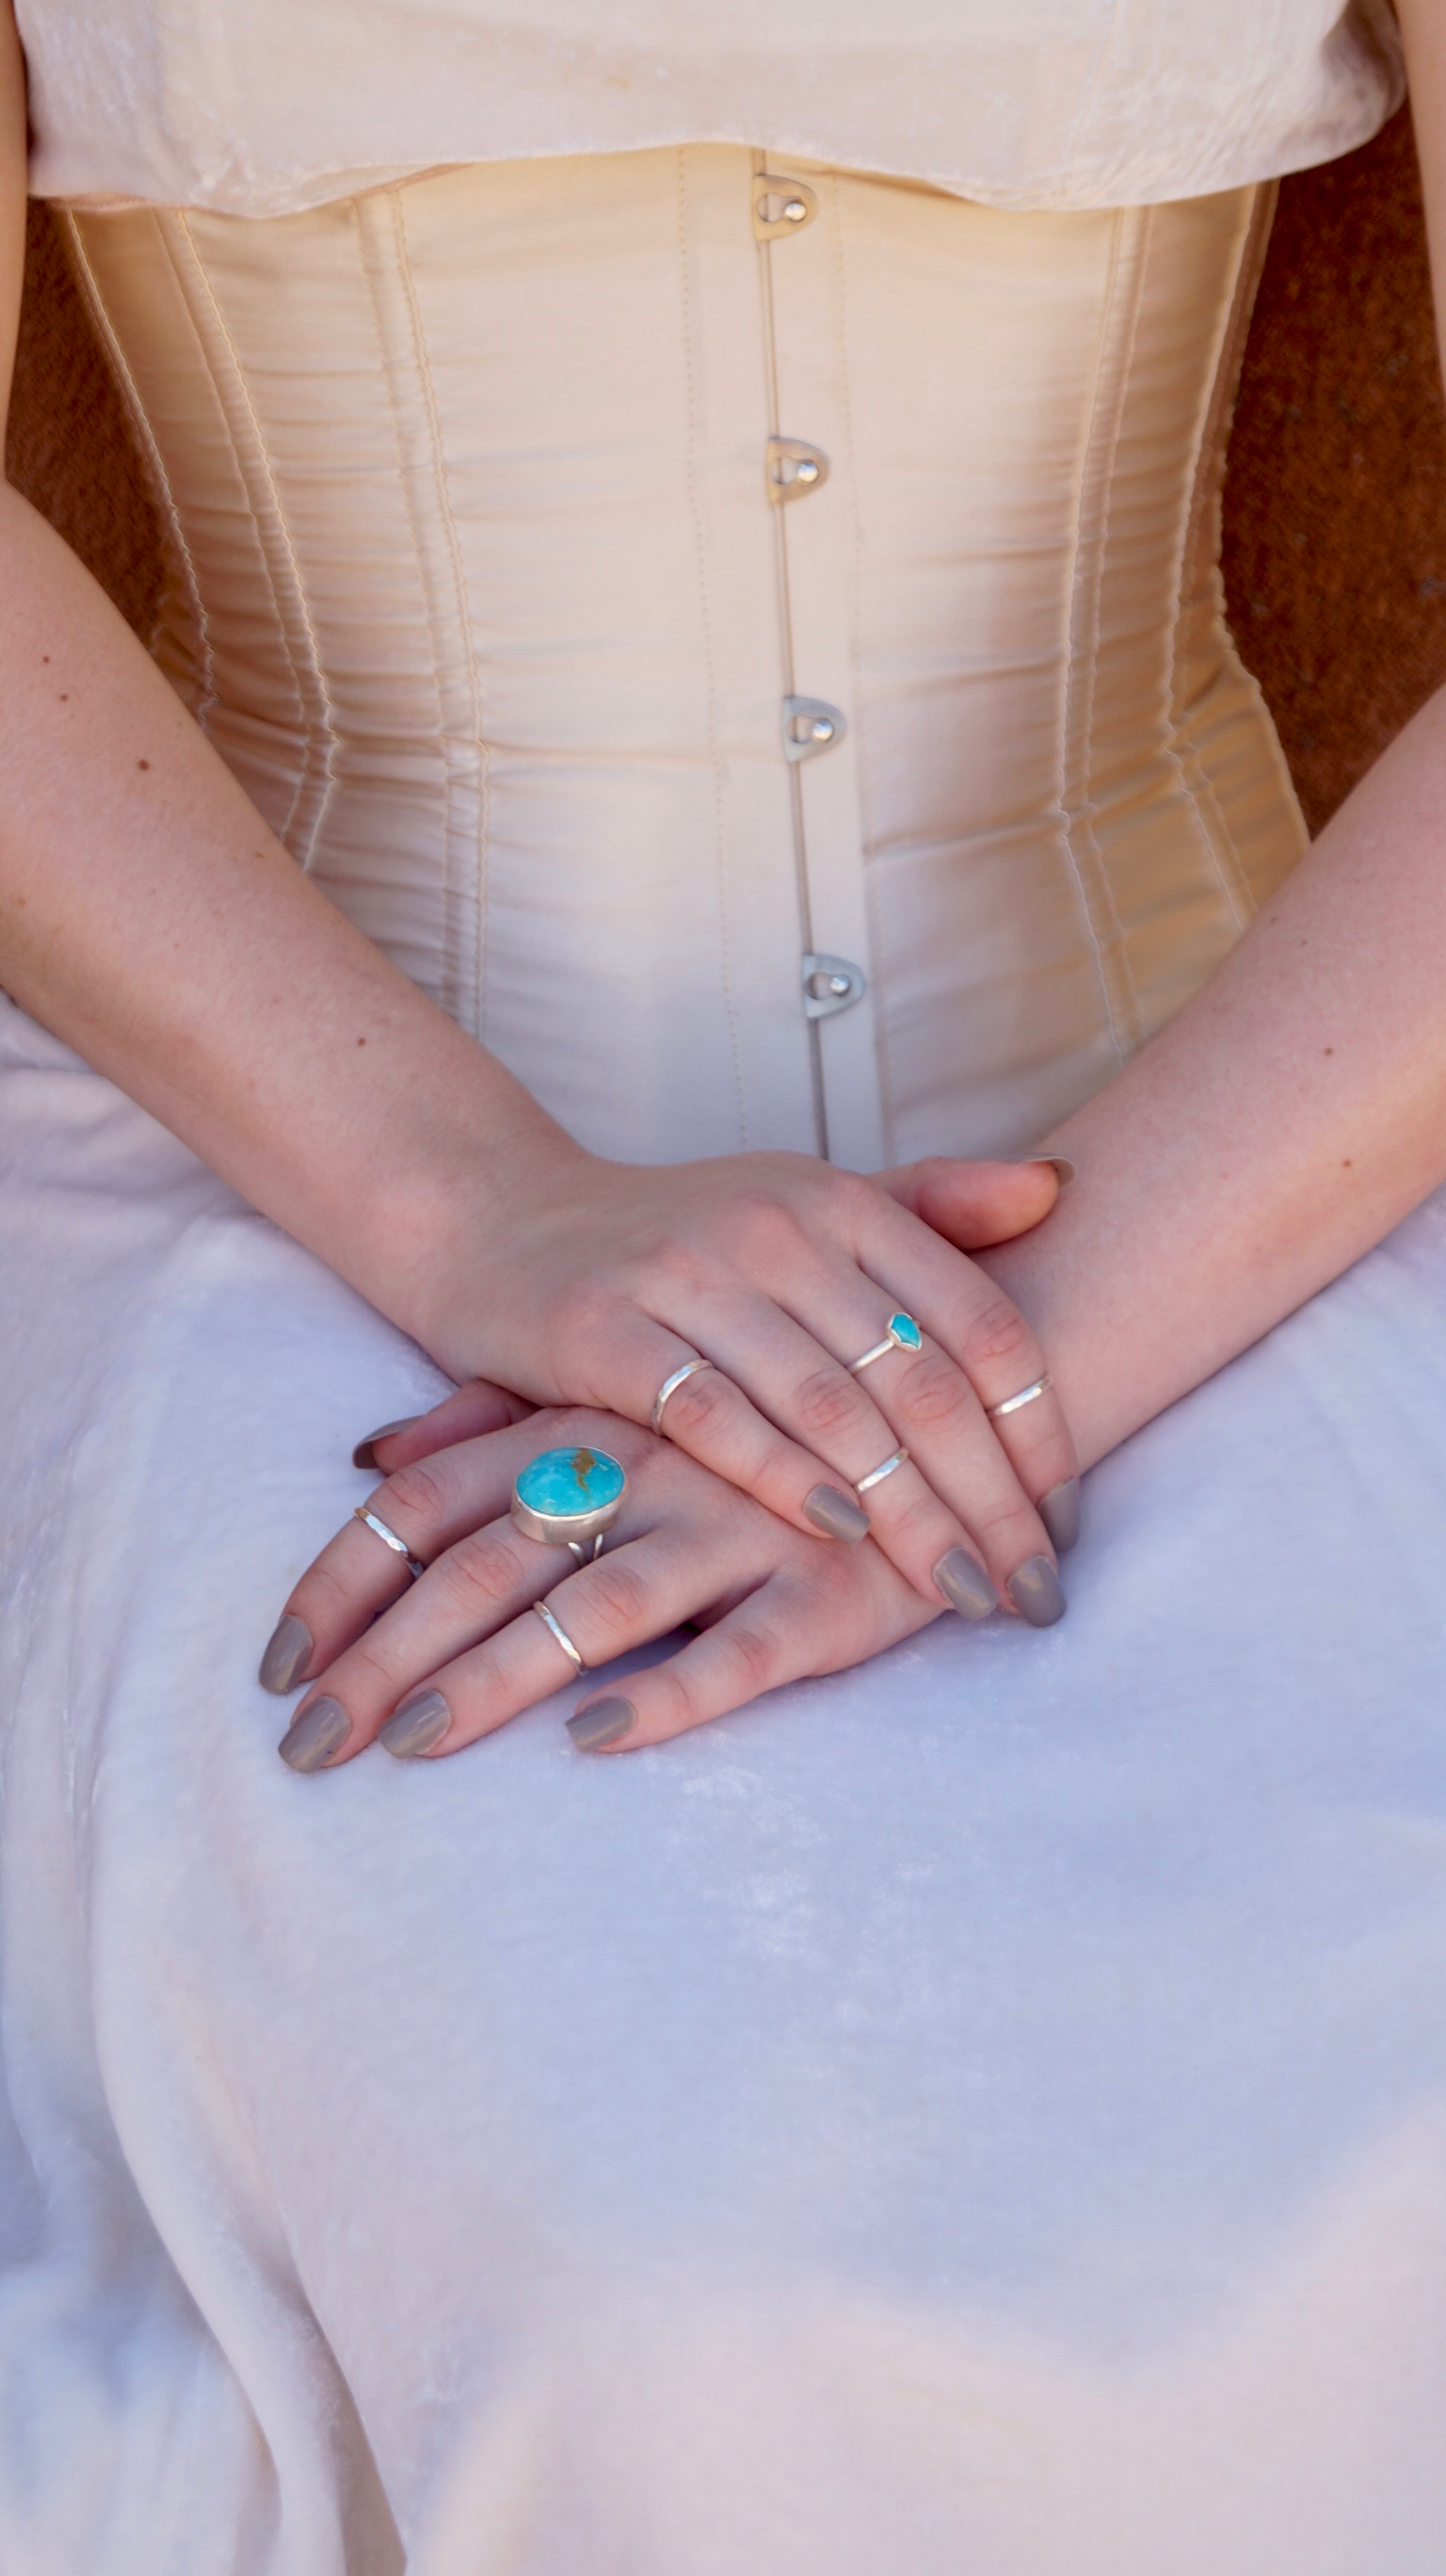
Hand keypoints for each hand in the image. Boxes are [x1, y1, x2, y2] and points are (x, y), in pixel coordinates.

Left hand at [263, 1408, 959, 1766]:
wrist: (968, 1390)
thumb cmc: (772, 1411)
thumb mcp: (626, 1399)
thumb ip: (499, 1420)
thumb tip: (369, 1451)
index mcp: (591, 1426)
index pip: (433, 1502)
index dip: (350, 1583)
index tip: (277, 1669)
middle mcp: (649, 1472)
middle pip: (486, 1566)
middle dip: (386, 1659)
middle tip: (305, 1750)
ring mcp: (739, 1530)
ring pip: (592, 1607)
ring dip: (494, 1680)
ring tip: (412, 1748)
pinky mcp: (830, 1597)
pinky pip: (737, 1651)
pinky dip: (663, 1692)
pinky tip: (593, 1739)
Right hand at [408, 1149, 1078, 1623]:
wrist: (492, 1217)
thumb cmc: (670, 1237)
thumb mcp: (801, 1203)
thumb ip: (927, 1205)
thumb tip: (1060, 1187)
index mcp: (839, 1201)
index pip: (978, 1323)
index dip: (1036, 1431)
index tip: (1065, 1526)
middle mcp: (773, 1225)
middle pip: (919, 1382)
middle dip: (990, 1500)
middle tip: (1032, 1593)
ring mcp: (685, 1273)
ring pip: (831, 1407)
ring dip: (910, 1513)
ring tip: (962, 1592)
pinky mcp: (600, 1327)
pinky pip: (712, 1416)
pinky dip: (783, 1478)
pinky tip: (839, 1537)